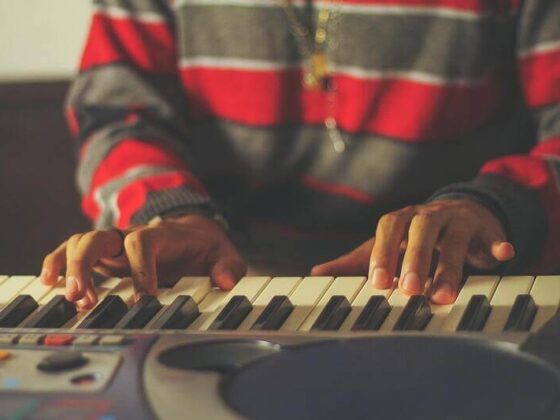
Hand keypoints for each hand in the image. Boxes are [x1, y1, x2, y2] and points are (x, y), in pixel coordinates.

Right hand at [40, 214, 245, 309]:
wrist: (193, 232)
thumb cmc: (205, 246)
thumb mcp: (224, 253)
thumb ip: (229, 266)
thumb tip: (225, 282)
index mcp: (162, 235)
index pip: (144, 242)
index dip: (141, 268)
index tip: (144, 300)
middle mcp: (132, 235)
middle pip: (100, 238)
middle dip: (86, 265)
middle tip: (84, 298)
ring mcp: (116, 244)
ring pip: (81, 243)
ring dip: (70, 268)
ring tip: (71, 298)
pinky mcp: (105, 254)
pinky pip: (74, 252)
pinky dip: (59, 264)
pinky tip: (50, 283)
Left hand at [311, 199, 514, 303]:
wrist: (456, 213)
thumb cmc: (414, 236)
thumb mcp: (386, 245)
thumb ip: (355, 260)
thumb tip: (316, 272)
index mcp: (401, 219)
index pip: (388, 229)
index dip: (383, 253)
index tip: (378, 282)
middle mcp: (428, 215)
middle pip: (420, 230)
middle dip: (415, 259)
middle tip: (410, 290)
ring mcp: (457, 219)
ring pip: (454, 238)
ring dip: (449, 266)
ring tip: (443, 295)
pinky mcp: (485, 228)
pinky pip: (493, 234)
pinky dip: (498, 244)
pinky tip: (503, 256)